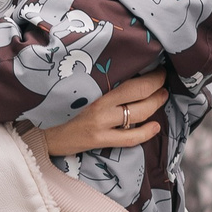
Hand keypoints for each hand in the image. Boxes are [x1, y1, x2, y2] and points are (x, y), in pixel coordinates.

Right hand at [43, 69, 166, 156]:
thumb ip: (103, 88)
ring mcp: (102, 125)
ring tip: (162, 98)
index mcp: (96, 91)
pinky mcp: (100, 140)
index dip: (151, 76)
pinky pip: (129, 138)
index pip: (131, 81)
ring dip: (155, 105)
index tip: (159, 70)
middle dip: (157, 87)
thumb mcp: (83, 93)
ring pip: (138, 114)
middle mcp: (101, 106)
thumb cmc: (65, 110)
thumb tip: (129, 77)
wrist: (46, 133)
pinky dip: (146, 133)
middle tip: (164, 82)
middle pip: (139, 93)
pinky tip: (156, 127)